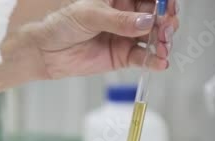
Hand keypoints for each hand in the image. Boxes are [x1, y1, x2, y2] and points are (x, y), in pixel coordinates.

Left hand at [22, 0, 179, 79]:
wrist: (46, 51)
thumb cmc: (63, 24)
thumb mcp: (91, 15)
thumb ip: (119, 20)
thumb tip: (146, 22)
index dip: (162, 1)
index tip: (168, 7)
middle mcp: (127, 15)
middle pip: (156, 16)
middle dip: (166, 21)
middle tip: (168, 28)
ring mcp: (127, 36)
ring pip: (154, 37)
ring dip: (163, 41)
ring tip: (163, 46)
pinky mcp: (123, 56)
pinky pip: (143, 58)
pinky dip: (154, 61)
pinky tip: (160, 62)